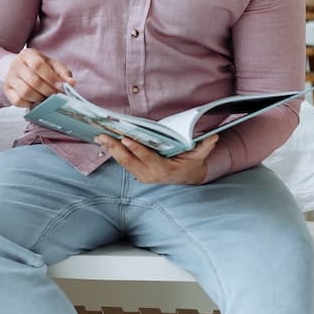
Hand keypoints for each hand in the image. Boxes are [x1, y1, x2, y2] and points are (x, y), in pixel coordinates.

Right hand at [3, 47, 73, 107]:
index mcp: (28, 54)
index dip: (51, 78)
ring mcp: (10, 78)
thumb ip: (63, 73)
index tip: (62, 88)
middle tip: (57, 96)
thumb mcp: (53, 65)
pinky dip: (29, 104)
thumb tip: (71, 83)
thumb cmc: (40, 68)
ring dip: (39, 98)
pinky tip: (35, 101)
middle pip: (33, 81)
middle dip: (48, 91)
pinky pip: (17, 101)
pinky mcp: (7, 90)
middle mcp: (16, 64)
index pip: (38, 66)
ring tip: (47, 99)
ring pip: (25, 92)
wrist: (21, 69)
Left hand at [96, 133, 217, 184]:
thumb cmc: (191, 164)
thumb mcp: (199, 156)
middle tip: (103, 136)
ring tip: (99, 137)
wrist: (187, 177)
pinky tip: (105, 142)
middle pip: (129, 161)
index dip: (136, 149)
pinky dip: (114, 152)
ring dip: (111, 150)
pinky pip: (124, 163)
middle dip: (115, 148)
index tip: (126, 139)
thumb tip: (213, 137)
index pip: (148, 158)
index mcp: (164, 170)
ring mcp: (143, 175)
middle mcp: (151, 175)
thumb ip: (204, 146)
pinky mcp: (137, 173)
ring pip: (123, 163)